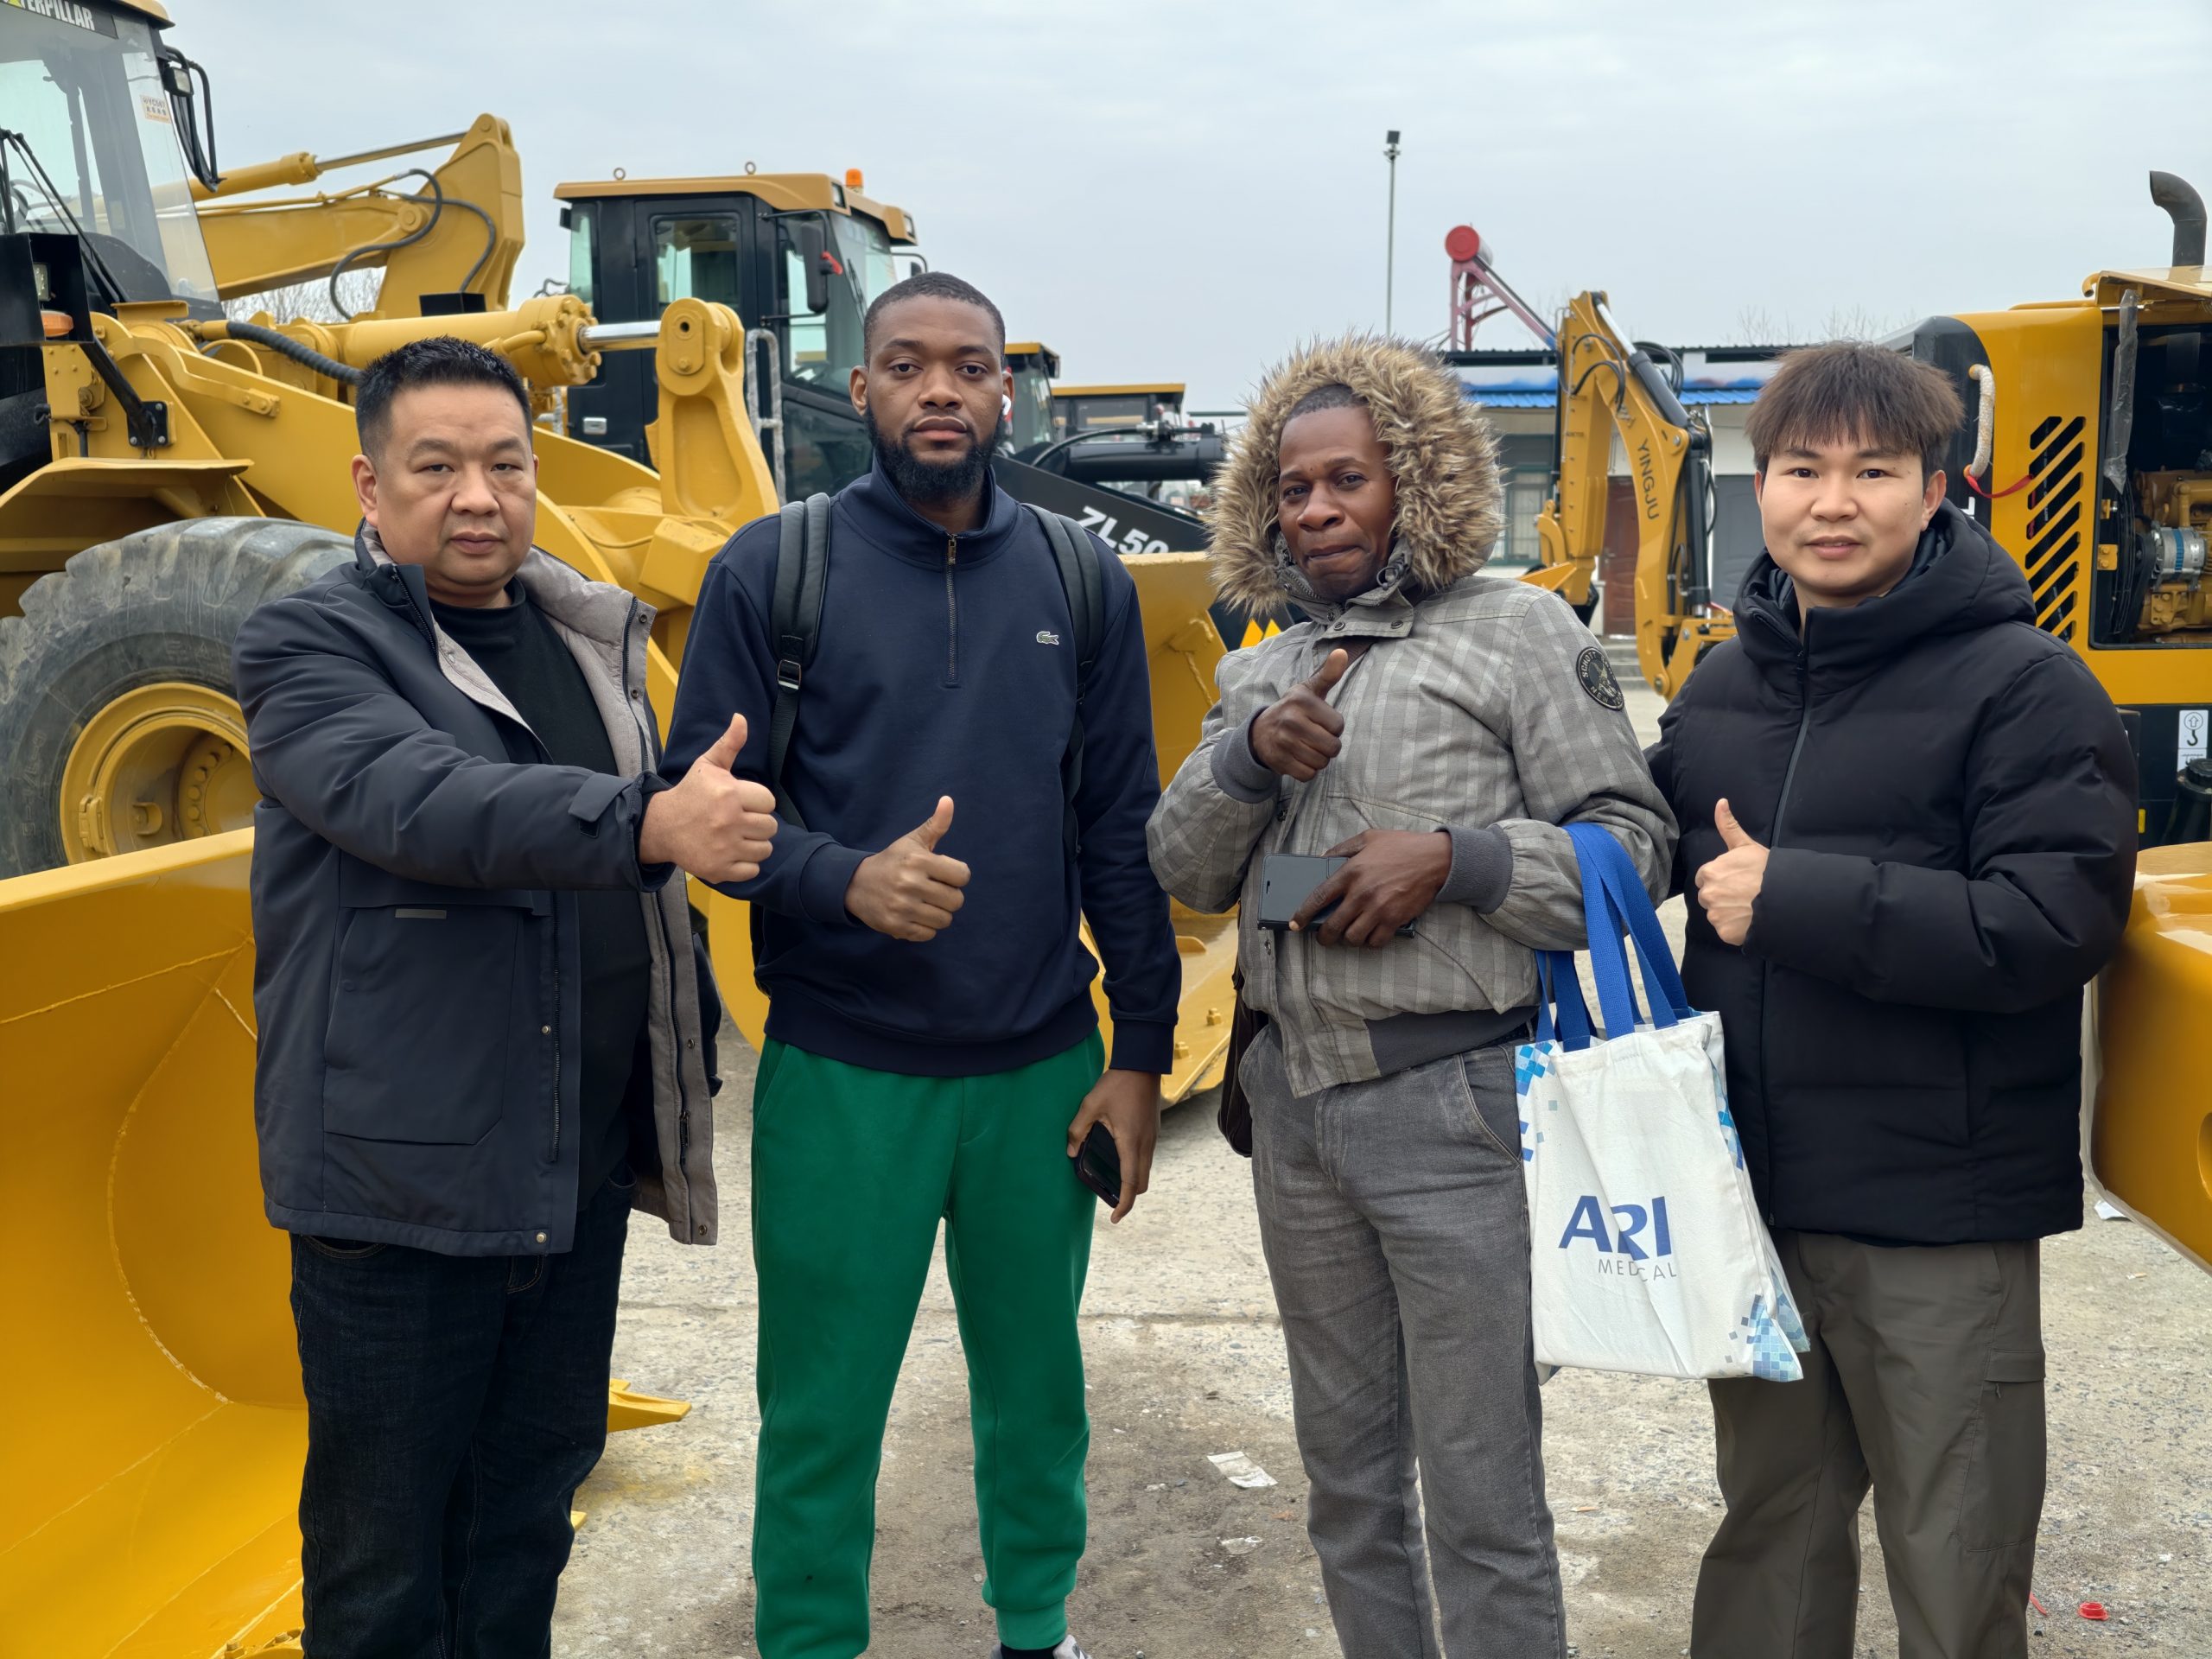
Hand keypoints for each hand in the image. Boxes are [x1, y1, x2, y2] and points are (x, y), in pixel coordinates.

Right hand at [639, 713, 777, 881]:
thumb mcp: (708, 765)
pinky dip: (745, 864)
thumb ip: (729, 743)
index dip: (758, 802)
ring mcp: (724, 847)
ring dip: (755, 844)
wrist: (663, 826)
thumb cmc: (691, 793)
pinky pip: (753, 870)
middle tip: (739, 820)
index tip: (742, 802)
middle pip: (771, 827)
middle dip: (758, 823)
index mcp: (729, 794)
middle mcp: (728, 821)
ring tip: (737, 836)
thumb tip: (741, 718)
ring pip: (765, 849)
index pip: (769, 802)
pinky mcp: (720, 869)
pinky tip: (731, 852)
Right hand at [845, 796, 970, 940]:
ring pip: (945, 920)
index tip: (944, 874)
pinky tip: (914, 915)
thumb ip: (935, 824)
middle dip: (949, 896)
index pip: (963, 875)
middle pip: (957, 901)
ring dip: (938, 913)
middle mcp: (911, 883)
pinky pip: (929, 934)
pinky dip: (925, 927)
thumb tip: (948, 800)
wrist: (856, 884)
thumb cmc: (892, 861)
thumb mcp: (912, 840)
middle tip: (933, 890)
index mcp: (918, 860)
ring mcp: (903, 907)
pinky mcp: (896, 927)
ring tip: (925, 903)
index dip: (957, 875)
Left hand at [1066, 1067, 1161, 1223]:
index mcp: (1131, 1142)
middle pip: (1142, 1183)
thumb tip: (1071, 1152)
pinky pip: (1146, 1157)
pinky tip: (1118, 1156)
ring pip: (1146, 1170)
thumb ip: (1078, 1130)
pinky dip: (1135, 1166)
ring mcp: (1153, 1138)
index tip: (1115, 1218)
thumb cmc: (1116, 1084)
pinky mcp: (1153, 1131)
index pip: (1131, 1183)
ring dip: (1133, 1180)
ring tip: (1112, 1179)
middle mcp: (1146, 1144)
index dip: (1125, 1204)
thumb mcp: (1090, 1105)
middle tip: (1110, 1199)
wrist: (1142, 1063)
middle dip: (1129, 1196)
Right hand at [1249, 648, 1350, 780]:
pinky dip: (1307, 770)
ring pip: (1321, 762)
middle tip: (1314, 737)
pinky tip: (1298, 758)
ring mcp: (1283, 742)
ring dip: (1318, 759)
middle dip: (1328, 746)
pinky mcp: (1278, 761)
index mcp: (1302, 701)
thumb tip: (1343, 653)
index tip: (1320, 722)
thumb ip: (1329, 674)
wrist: (1259, 732)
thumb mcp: (1309, 690)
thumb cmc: (1293, 710)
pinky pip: (1308, 775)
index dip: (1333, 727)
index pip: (1338, 725)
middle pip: (1332, 747)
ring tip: (1306, 747)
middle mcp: (1291, 720)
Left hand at [1290, 828, 1451, 946]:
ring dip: (1348, 939)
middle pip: (1333, 926)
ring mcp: (1379, 909)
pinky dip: (1370, 942)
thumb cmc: (1402, 846)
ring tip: (1349, 934)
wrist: (1435, 859)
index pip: (1319, 898)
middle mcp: (1361, 894)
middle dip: (1324, 937)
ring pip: (1353, 938)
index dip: (1303, 914)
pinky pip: (1376, 942)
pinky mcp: (1395, 920)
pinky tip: (1369, 935)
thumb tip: (1322, 859)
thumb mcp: (1368, 838)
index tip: (1296, 923)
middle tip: (1323, 937)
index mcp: (1351, 872)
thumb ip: (1342, 849)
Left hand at [1695, 798, 1768, 946]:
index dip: (1722, 878)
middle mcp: (1708, 894)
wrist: (1784, 897)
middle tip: (1745, 894)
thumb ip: (1728, 826)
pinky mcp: (1724, 933)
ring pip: (1717, 914)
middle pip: (1709, 896)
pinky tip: (1750, 920)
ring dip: (1728, 912)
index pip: (1706, 877)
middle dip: (1722, 895)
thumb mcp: (1747, 846)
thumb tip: (1720, 802)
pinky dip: (1735, 928)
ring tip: (1750, 907)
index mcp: (1710, 872)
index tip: (1738, 879)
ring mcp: (1715, 915)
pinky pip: (1725, 930)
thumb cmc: (1766, 870)